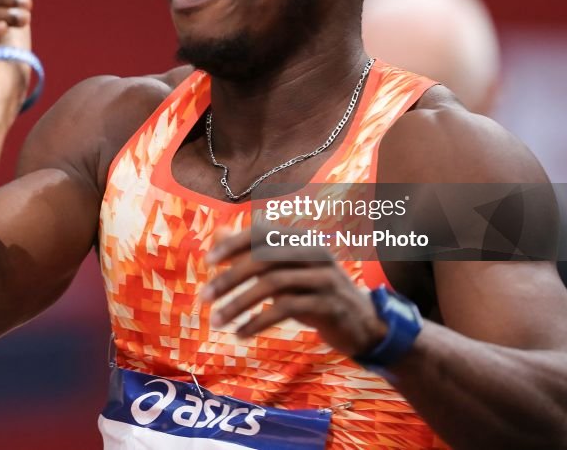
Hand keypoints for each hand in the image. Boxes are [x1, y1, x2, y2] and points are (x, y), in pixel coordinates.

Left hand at [201, 228, 387, 355]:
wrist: (363, 323)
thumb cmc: (315, 292)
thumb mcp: (286, 268)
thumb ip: (255, 250)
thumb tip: (220, 233)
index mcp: (301, 239)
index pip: (262, 232)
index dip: (233, 244)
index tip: (208, 262)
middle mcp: (314, 252)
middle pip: (263, 259)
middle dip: (229, 278)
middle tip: (204, 298)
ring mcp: (323, 278)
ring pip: (272, 285)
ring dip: (238, 304)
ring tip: (217, 322)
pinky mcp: (328, 304)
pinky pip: (285, 309)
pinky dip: (258, 321)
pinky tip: (241, 333)